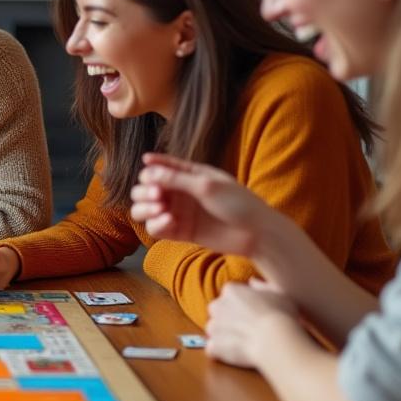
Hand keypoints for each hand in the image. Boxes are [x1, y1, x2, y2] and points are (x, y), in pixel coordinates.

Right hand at [130, 153, 281, 257]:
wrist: (256, 234)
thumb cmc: (238, 203)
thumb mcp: (206, 186)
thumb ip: (175, 179)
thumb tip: (146, 169)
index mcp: (188, 174)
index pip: (158, 167)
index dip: (149, 171)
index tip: (151, 178)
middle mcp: (179, 192)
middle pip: (144, 189)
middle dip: (144, 191)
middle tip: (158, 196)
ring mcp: (178, 212)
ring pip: (144, 209)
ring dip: (144, 208)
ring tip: (160, 210)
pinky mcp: (179, 232)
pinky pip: (155, 228)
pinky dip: (156, 225)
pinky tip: (170, 223)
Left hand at [205, 278, 301, 368]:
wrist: (276, 340)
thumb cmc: (282, 315)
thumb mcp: (279, 293)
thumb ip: (262, 286)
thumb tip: (252, 282)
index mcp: (231, 290)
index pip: (230, 295)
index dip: (242, 305)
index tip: (254, 313)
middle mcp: (217, 305)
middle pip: (219, 311)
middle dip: (229, 319)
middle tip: (248, 328)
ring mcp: (213, 326)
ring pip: (215, 330)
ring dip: (225, 335)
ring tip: (245, 342)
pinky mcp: (213, 345)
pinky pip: (213, 348)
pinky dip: (222, 352)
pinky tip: (238, 353)